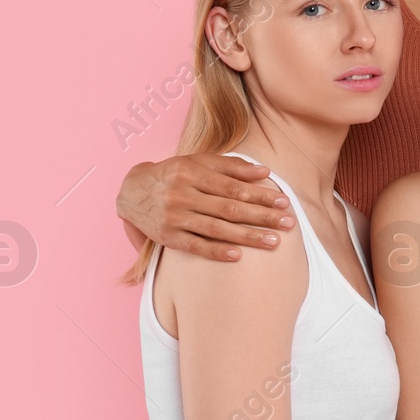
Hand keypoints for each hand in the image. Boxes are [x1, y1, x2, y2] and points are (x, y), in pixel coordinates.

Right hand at [115, 154, 293, 261]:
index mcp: (192, 173)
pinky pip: (196, 246)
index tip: (284, 202)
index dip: (260, 195)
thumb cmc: (174, 174)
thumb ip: (232, 166)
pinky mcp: (167, 237)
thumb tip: (265, 172)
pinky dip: (217, 252)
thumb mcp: (198, 162)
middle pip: (229, 208)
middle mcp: (182, 195)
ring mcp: (173, 218)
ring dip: (247, 236)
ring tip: (273, 242)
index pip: (234, 186)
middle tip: (288, 223)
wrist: (132, 192)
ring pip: (216, 229)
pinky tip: (239, 256)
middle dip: (262, 217)